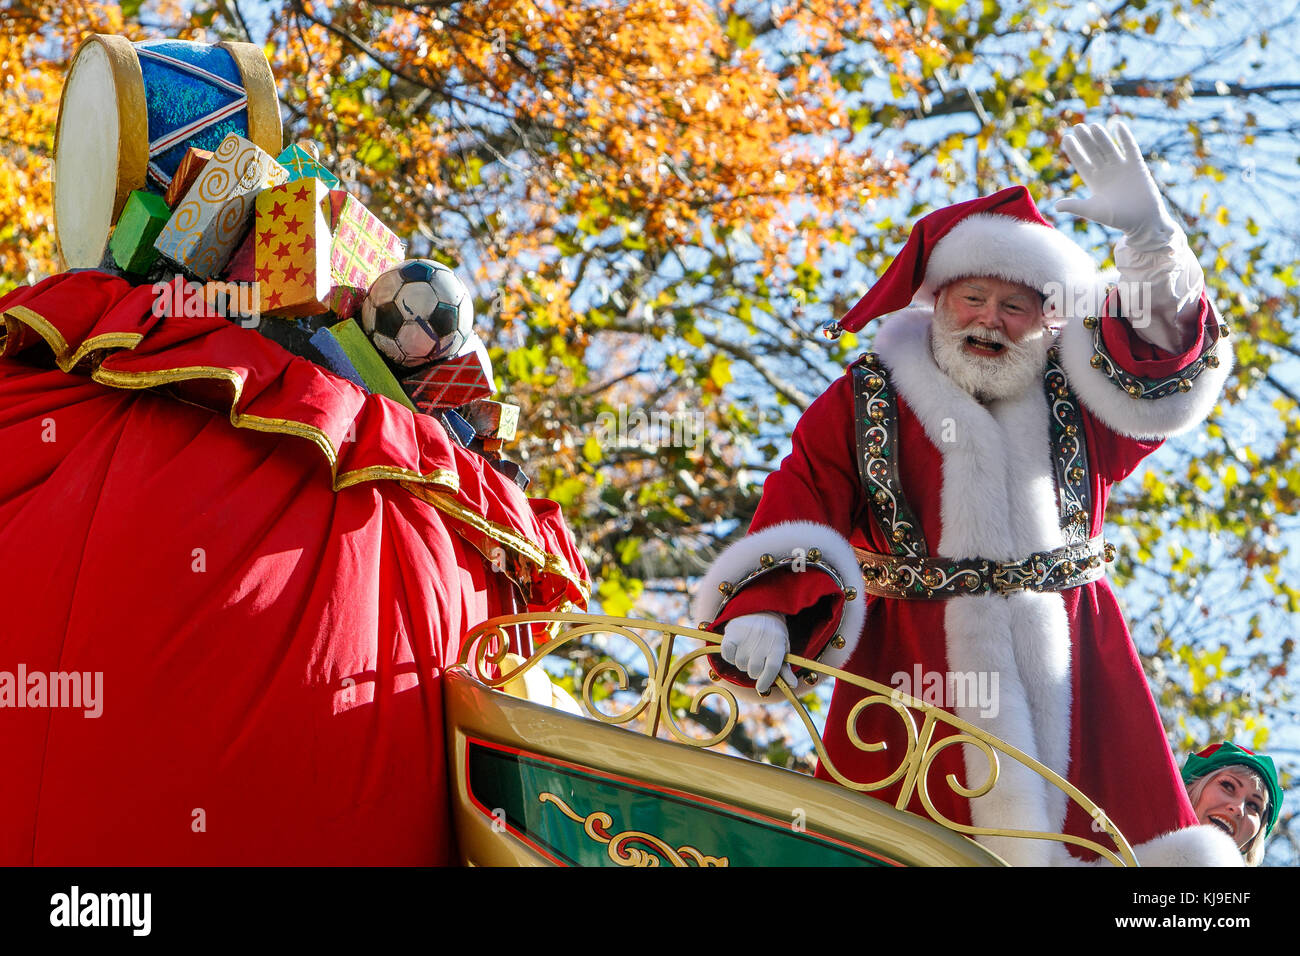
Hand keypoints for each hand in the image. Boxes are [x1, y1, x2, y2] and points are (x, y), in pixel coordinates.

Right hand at [720, 612, 794, 694]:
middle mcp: (762, 642)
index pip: (772, 669)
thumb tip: (792, 684)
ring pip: (740, 664)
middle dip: (754, 672)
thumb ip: (785, 668)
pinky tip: (735, 650)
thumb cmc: (773, 633)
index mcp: (777, 646)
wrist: (760, 609)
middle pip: (754, 670)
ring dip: (742, 663)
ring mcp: (746, 638)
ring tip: (746, 652)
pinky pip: (727, 655)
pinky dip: (729, 656)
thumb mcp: (782, 648)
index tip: (761, 687)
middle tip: (755, 662)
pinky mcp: (731, 634)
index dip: (766, 681)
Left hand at [1056, 121, 1176, 248]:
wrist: (1142, 221)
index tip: (1065, 138)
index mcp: (1094, 181)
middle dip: (1085, 140)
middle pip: (1093, 152)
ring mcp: (1121, 167)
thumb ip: (1075, 206)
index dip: (1074, 151)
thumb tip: (1055, 206)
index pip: (1081, 162)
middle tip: (1077, 126)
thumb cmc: (1117, 219)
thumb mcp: (1093, 210)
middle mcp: (1106, 172)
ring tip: (1093, 125)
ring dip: (1101, 136)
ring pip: (1109, 147)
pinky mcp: (1136, 166)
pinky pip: (1130, 148)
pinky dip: (1125, 138)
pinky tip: (1118, 126)